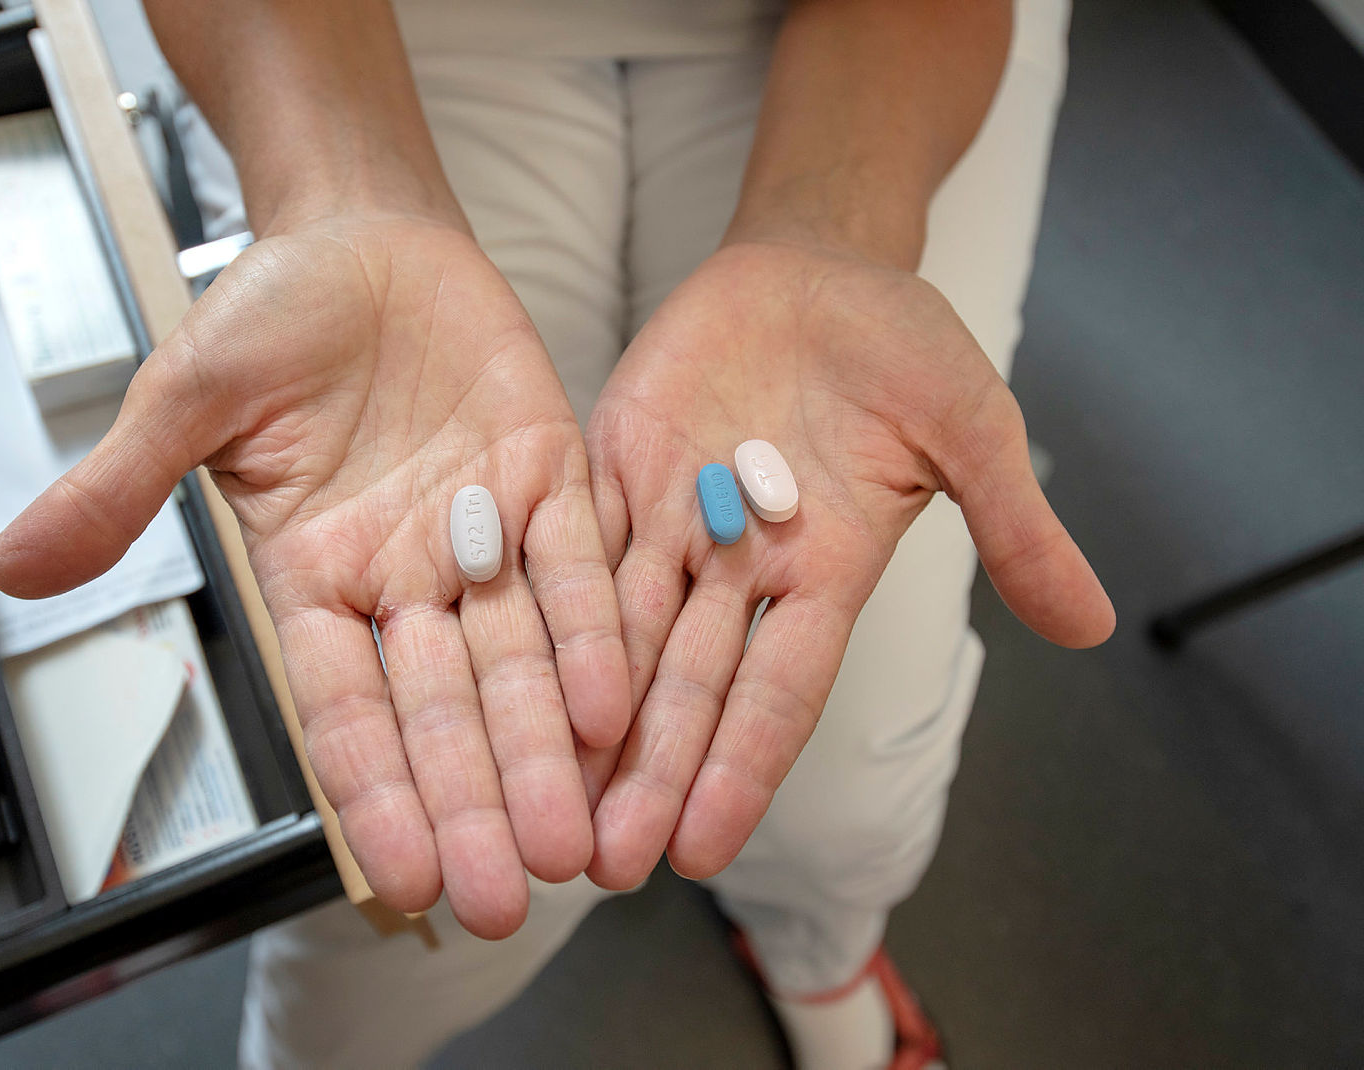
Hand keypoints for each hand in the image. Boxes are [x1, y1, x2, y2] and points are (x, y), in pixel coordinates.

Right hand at [0, 217, 630, 937]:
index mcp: (313, 577)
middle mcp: (405, 576)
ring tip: (571, 840)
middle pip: (442, 708)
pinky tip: (610, 703)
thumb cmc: (270, 312)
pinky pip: (575, 565)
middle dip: (474, 800)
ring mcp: (484, 532)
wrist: (363, 233)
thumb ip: (119, 486)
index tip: (405, 879)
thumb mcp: (187, 396)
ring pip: (518, 658)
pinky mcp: (547, 477)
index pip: (343, 708)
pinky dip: (593, 629)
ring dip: (544, 747)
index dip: (374, 792)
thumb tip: (7, 565)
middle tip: (506, 897)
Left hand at [582, 238, 1113, 888]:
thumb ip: (1014, 524)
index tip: (700, 850)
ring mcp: (671, 522)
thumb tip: (1092, 625)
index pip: (778, 689)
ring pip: (617, 635)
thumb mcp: (970, 425)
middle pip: (686, 685)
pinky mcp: (612, 470)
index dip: (739, 767)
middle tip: (599, 864)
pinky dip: (541, 610)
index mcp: (824, 572)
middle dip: (646, 772)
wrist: (817, 269)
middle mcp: (739, 568)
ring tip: (540, 801)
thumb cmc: (903, 346)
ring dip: (581, 718)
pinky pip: (570, 546)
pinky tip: (501, 674)